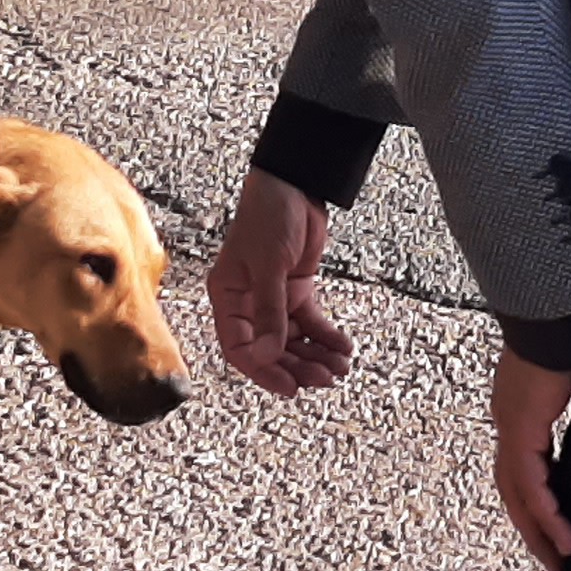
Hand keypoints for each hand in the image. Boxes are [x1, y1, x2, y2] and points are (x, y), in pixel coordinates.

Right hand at [209, 168, 353, 395]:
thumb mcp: (268, 265)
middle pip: (271, 349)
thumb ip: (270, 312)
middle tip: (324, 379)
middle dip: (298, 366)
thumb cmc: (268, 216)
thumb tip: (269, 355)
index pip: (240, 348)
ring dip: (315, 355)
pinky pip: (310, 322)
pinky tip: (343, 347)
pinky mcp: (296, 290)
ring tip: (339, 367)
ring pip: (293, 340)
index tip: (290, 386)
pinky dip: (326, 336)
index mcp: (228, 298)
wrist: (295, 184)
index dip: (264, 370)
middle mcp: (248, 302)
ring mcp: (274, 298)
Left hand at [491, 351, 570, 570]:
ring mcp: (510, 424)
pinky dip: (546, 511)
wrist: (555, 305)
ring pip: (517, 494)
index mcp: (520, 407)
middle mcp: (509, 419)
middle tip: (556, 561)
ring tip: (562, 561)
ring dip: (539, 530)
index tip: (559, 527)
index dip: (538, 500)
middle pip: (513, 489)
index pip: (523, 465)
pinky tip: (564, 536)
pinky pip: (530, 482)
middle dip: (534, 528)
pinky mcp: (521, 427)